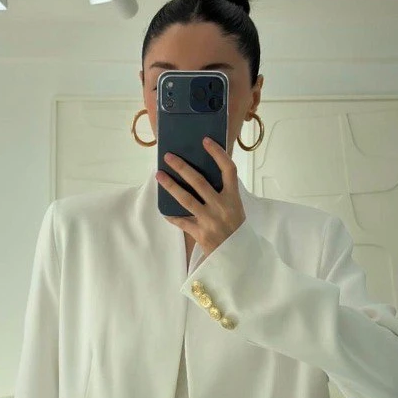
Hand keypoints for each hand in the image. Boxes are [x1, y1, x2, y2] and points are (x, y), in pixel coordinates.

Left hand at [156, 138, 245, 256]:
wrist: (238, 256)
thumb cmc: (236, 229)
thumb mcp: (235, 208)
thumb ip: (223, 193)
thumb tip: (200, 175)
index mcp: (233, 198)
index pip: (228, 170)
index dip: (218, 154)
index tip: (205, 141)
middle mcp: (221, 206)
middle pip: (199, 182)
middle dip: (182, 167)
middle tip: (168, 156)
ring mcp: (210, 220)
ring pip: (186, 199)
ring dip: (171, 186)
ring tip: (159, 175)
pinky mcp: (200, 233)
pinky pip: (182, 221)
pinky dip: (172, 216)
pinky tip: (163, 209)